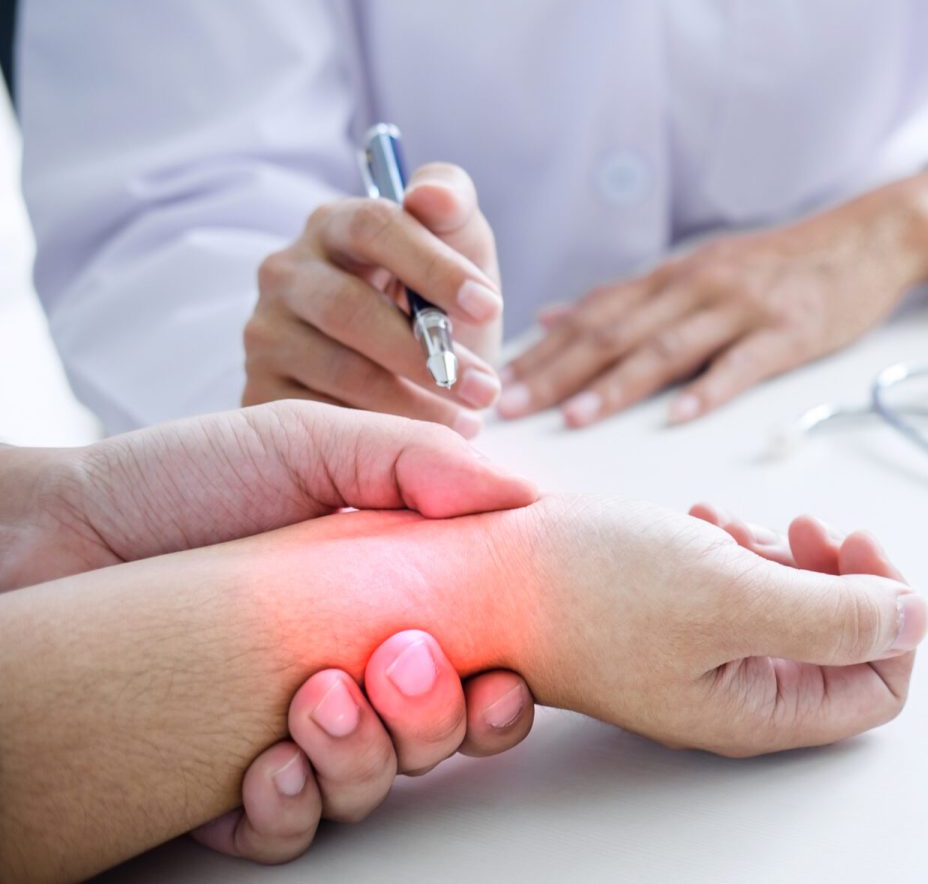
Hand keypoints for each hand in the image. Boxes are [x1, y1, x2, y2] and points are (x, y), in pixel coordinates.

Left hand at [0, 402, 544, 864]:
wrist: (54, 525)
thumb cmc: (180, 480)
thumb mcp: (309, 446)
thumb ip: (419, 461)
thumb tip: (525, 493)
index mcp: (387, 605)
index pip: (479, 677)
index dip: (502, 698)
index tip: (497, 679)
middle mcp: (349, 675)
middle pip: (437, 742)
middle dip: (433, 720)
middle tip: (392, 664)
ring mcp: (287, 731)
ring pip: (369, 791)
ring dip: (361, 760)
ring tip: (314, 700)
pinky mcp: (216, 777)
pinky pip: (281, 829)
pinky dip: (288, 811)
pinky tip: (267, 768)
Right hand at [242, 163, 505, 435]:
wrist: (410, 367)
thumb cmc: (436, 297)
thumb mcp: (459, 246)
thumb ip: (452, 204)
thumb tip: (429, 195)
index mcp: (335, 224)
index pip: (374, 226)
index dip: (433, 266)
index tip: (489, 306)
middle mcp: (287, 272)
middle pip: (348, 308)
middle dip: (426, 353)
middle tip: (484, 388)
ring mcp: (266, 332)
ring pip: (338, 370)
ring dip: (412, 403)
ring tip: (468, 418)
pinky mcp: (260, 389)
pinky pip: (317, 418)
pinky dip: (375, 435)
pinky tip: (416, 441)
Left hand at [499, 166, 927, 427]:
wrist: (868, 238)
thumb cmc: (784, 263)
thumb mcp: (702, 267)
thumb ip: (632, 295)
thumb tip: (555, 315)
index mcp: (673, 276)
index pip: (591, 315)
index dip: (539, 349)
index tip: (490, 379)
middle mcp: (696, 286)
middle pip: (614, 332)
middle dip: (556, 372)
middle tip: (506, 406)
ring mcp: (742, 307)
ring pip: (666, 348)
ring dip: (616, 385)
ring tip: (574, 418)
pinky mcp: (788, 331)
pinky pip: (742, 363)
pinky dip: (709, 389)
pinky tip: (681, 415)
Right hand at [505, 498, 927, 755]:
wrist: (477, 567)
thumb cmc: (581, 590)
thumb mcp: (729, 595)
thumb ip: (832, 615)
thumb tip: (915, 619)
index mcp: (756, 709)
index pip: (880, 689)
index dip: (891, 619)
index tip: (863, 555)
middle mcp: (735, 689)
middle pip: (844, 641)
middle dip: (839, 575)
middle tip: (808, 530)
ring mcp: (703, 650)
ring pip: (793, 602)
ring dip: (784, 554)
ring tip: (737, 528)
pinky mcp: (675, 611)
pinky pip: (740, 580)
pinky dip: (737, 543)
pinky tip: (704, 522)